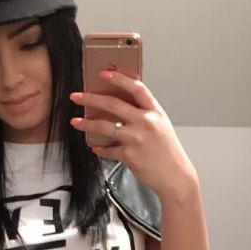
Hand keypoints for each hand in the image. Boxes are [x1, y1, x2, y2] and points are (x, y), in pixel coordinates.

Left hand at [69, 70, 197, 199]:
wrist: (174, 176)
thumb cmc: (167, 152)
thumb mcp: (161, 125)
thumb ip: (144, 114)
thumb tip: (121, 107)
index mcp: (155, 112)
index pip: (136, 88)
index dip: (118, 78)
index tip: (103, 74)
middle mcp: (145, 122)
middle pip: (113, 104)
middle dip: (90, 98)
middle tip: (76, 96)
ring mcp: (136, 138)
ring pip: (104, 127)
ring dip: (86, 124)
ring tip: (75, 122)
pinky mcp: (129, 155)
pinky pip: (108, 150)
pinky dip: (100, 149)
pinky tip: (96, 148)